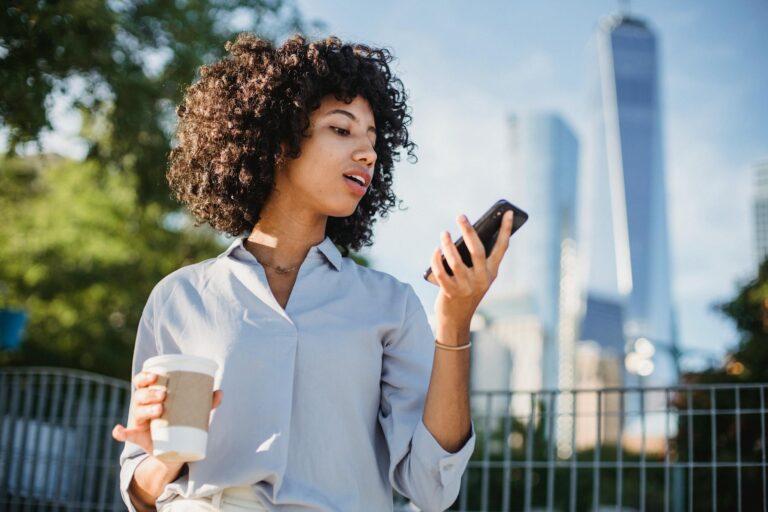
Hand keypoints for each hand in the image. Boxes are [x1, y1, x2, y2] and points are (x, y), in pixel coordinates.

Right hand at [112, 371, 223, 455]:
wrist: (174, 450)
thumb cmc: (181, 422)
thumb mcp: (193, 412)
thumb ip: (206, 402)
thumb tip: (220, 392)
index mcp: (152, 395)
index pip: (143, 381)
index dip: (145, 376)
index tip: (155, 375)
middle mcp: (142, 406)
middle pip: (139, 395)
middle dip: (150, 393)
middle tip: (164, 395)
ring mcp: (139, 422)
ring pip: (137, 412)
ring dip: (145, 409)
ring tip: (160, 410)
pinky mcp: (139, 438)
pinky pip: (126, 435)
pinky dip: (120, 432)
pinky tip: (118, 430)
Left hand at [429, 210, 513, 333]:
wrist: (456, 319)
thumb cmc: (466, 290)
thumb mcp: (476, 276)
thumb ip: (474, 259)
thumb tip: (465, 234)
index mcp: (491, 272)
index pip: (501, 248)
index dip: (505, 230)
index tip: (506, 212)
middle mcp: (482, 279)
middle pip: (477, 250)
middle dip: (468, 231)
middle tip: (461, 216)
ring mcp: (466, 287)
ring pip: (455, 261)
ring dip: (448, 244)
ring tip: (444, 233)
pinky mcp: (450, 292)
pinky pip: (440, 272)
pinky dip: (436, 259)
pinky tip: (436, 251)